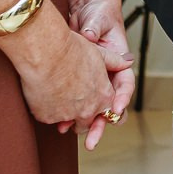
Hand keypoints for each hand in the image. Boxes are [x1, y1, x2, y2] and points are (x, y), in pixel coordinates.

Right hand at [0, 6, 115, 144]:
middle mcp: (87, 110)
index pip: (107, 112)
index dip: (101, 109)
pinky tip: (45, 97)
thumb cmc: (72, 50)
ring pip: (68, 123)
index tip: (94, 105)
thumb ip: (115, 62)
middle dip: (83, 118)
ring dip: (66, 117)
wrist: (45, 52)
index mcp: (103, 96)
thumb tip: (128, 61)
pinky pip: (50, 119)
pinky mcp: (47, 117)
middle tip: (75, 107)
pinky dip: (48, 111)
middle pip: (87, 123)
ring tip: (60, 102)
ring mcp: (67, 115)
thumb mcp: (99, 54)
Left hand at [65, 0, 136, 146]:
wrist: (87, 8)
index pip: (125, 84)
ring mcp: (94, 78)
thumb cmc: (97, 12)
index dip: (121, 98)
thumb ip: (94, 27)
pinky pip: (78, 102)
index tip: (115, 109)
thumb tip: (89, 34)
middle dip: (102, 123)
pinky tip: (59, 123)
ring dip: (84, 122)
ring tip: (71, 133)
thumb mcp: (97, 19)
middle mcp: (108, 73)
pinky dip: (70, 113)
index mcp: (118, 61)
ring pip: (93, 107)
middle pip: (109, 104)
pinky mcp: (80, 80)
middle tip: (93, 140)